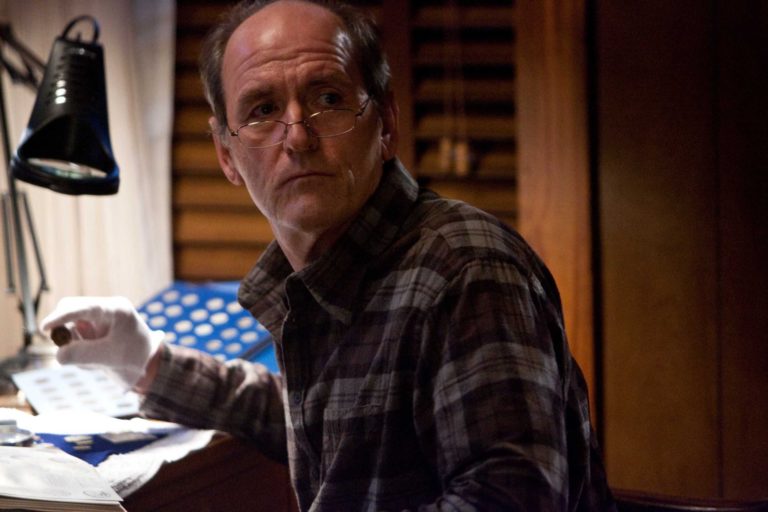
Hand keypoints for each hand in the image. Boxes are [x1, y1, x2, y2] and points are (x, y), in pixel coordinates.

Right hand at [40, 296, 164, 388]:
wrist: (145, 365)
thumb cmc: (135, 357)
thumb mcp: (111, 357)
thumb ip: (84, 355)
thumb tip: (58, 354)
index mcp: (115, 309)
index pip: (85, 307)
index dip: (63, 316)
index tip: (46, 327)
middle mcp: (104, 310)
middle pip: (70, 310)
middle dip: (64, 330)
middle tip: (65, 349)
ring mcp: (96, 319)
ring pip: (69, 328)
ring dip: (75, 346)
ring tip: (97, 361)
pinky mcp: (90, 330)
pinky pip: (72, 340)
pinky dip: (78, 353)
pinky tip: (96, 361)